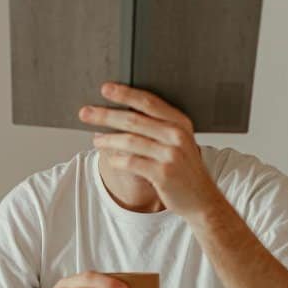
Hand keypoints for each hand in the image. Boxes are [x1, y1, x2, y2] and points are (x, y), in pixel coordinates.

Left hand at [79, 83, 224, 220]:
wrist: (202, 199)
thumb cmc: (185, 169)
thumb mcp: (179, 142)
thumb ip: (159, 127)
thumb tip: (122, 113)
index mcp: (181, 123)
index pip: (149, 102)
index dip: (125, 94)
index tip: (105, 88)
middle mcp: (177, 136)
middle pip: (134, 120)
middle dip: (106, 115)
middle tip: (85, 113)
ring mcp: (171, 155)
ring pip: (130, 141)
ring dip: (108, 139)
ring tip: (96, 140)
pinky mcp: (163, 174)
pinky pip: (132, 162)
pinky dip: (117, 160)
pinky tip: (110, 159)